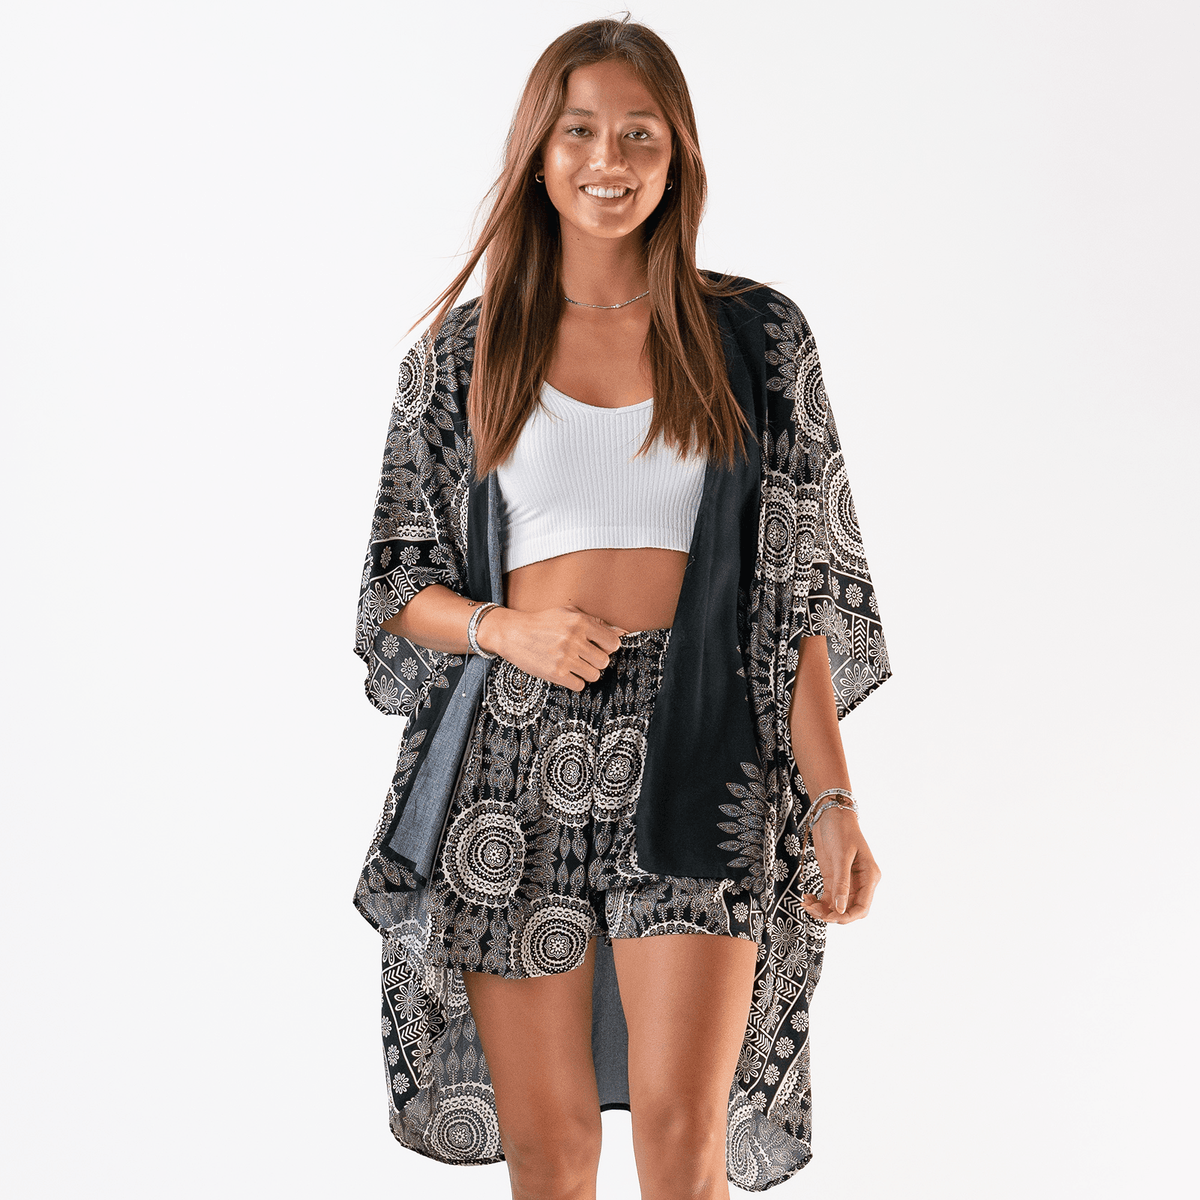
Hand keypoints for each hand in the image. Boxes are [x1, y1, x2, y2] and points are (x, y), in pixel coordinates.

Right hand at [477, 604, 627, 690]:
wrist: (512, 633)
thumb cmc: (543, 622)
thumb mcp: (568, 613)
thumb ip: (595, 622)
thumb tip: (623, 632)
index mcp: (580, 622)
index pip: (613, 642)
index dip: (607, 647)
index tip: (598, 647)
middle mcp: (574, 639)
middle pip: (604, 661)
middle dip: (596, 661)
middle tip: (584, 657)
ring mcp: (565, 658)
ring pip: (594, 675)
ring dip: (586, 672)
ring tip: (573, 664)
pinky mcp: (556, 674)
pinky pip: (579, 685)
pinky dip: (574, 681)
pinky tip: (565, 672)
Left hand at [799, 809, 880, 923]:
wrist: (830, 813)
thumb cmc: (841, 830)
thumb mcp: (841, 856)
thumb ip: (841, 884)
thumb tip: (840, 910)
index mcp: (869, 877)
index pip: (862, 907)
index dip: (847, 917)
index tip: (830, 918)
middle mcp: (860, 882)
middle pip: (849, 910)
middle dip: (833, 916)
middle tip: (815, 912)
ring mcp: (846, 881)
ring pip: (837, 906)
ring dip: (822, 910)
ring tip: (807, 905)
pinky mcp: (833, 877)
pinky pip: (828, 897)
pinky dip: (818, 902)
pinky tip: (807, 899)